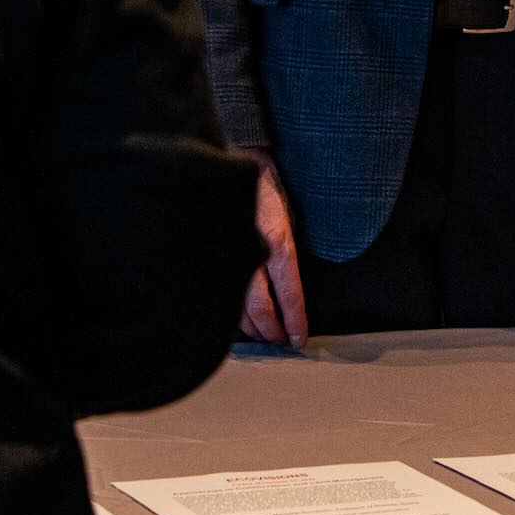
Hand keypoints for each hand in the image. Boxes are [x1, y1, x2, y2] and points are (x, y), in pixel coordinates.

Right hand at [239, 149, 308, 347]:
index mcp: (277, 243)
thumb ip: (286, 258)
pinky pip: (221, 295)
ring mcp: (229, 256)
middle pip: (261, 309)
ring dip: (253, 327)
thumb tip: (289, 297)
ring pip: (238, 307)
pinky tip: (242, 320)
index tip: (299, 338)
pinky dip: (232, 312)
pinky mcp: (214, 258)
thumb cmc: (267, 198)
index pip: (288, 293)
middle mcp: (252, 252)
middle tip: (283, 342)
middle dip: (272, 331)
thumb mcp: (288, 224)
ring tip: (266, 335)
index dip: (294, 321)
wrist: (235, 172)